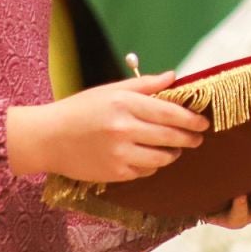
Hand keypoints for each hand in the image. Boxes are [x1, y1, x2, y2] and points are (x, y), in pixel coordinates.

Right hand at [6, 71, 208, 182]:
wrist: (48, 138)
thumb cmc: (79, 110)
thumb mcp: (110, 90)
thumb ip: (144, 85)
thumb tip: (174, 77)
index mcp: (124, 104)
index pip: (169, 113)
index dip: (191, 119)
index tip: (203, 122)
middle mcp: (124, 130)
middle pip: (170, 137)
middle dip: (189, 138)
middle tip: (197, 138)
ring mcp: (119, 154)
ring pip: (161, 159)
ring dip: (172, 154)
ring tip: (174, 149)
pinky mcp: (115, 174)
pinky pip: (145, 172)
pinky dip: (151, 165)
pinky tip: (148, 158)